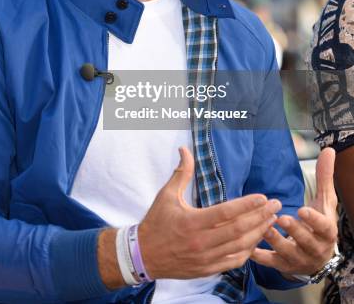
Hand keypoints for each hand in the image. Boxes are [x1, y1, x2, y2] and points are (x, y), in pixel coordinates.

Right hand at [138, 146, 280, 279]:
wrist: (144, 255)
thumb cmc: (156, 223)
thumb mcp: (166, 195)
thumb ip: (181, 173)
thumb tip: (184, 150)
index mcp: (192, 222)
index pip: (226, 213)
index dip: (247, 205)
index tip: (263, 197)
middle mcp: (202, 242)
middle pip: (239, 230)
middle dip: (260, 217)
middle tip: (276, 205)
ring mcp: (206, 258)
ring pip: (240, 247)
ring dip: (259, 233)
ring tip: (271, 221)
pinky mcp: (207, 269)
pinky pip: (234, 261)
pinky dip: (248, 251)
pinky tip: (257, 240)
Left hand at [250, 147, 337, 277]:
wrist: (316, 255)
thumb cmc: (319, 223)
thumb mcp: (325, 201)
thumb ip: (324, 177)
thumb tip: (328, 150)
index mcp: (326, 232)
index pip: (324, 228)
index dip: (314, 220)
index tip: (302, 209)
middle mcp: (315, 248)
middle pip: (307, 242)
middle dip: (295, 231)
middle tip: (281, 218)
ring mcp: (299, 259)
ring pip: (288, 253)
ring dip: (276, 241)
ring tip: (265, 228)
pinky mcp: (283, 266)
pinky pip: (271, 263)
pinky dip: (260, 257)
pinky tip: (249, 249)